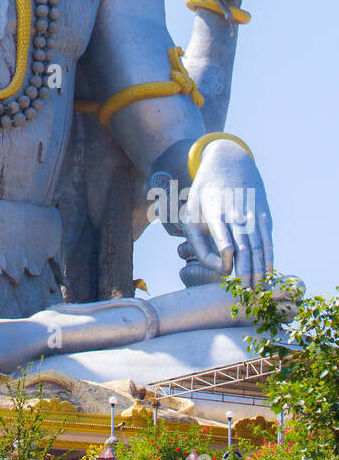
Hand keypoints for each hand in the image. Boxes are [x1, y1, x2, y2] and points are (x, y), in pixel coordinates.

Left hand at [181, 139, 273, 286]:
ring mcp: (253, 214)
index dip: (227, 260)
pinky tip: (268, 274)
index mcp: (214, 212)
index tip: (227, 273)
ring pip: (259, 248)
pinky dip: (269, 259)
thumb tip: (219, 268)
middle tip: (246, 296)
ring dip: (260, 271)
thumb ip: (198, 243)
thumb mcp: (190, 213)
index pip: (224, 241)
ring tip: (257, 291)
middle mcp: (236, 213)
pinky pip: (268, 241)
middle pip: (245, 250)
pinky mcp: (264, 215)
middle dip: (246, 274)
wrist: (229, 163)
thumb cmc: (204, 195)